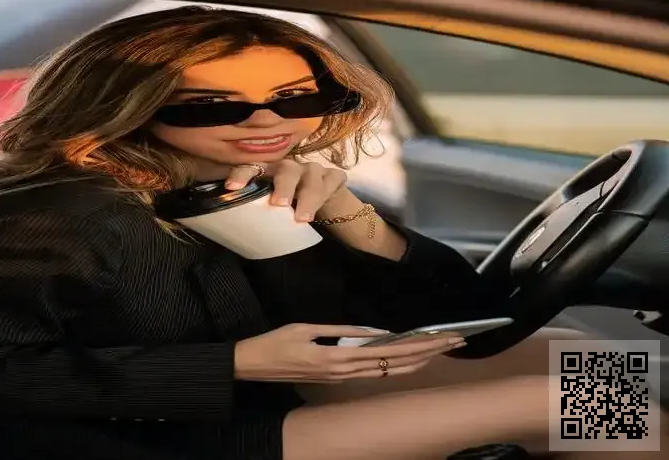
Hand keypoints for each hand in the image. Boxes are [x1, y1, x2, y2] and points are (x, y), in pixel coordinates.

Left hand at [225, 160, 346, 221]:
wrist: (324, 207)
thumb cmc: (290, 210)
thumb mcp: (272, 211)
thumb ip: (258, 216)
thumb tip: (236, 237)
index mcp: (268, 173)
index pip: (251, 168)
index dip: (242, 175)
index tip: (233, 187)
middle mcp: (289, 168)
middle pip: (286, 170)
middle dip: (283, 186)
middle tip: (279, 204)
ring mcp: (312, 170)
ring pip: (312, 176)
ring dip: (307, 197)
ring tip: (302, 218)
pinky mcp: (333, 176)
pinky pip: (332, 179)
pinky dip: (328, 192)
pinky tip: (325, 206)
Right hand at [234, 323, 464, 382]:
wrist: (252, 365)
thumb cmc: (276, 342)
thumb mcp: (306, 328)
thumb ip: (341, 330)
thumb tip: (374, 330)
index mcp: (337, 357)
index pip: (387, 351)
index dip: (417, 345)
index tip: (441, 337)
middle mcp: (344, 371)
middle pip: (395, 364)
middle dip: (427, 353)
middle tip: (455, 342)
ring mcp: (340, 378)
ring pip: (387, 371)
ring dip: (415, 362)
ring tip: (440, 351)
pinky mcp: (335, 378)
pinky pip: (372, 373)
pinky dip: (394, 367)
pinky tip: (407, 361)